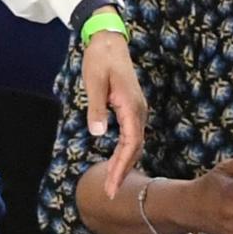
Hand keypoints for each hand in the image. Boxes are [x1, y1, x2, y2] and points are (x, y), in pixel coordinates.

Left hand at [81, 23, 146, 198]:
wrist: (109, 41)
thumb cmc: (100, 59)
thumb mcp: (94, 82)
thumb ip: (96, 108)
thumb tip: (98, 133)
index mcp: (131, 105)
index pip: (132, 142)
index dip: (123, 165)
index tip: (113, 184)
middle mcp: (138, 109)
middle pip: (135, 146)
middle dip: (123, 170)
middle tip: (110, 192)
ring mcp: (136, 109)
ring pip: (134, 142)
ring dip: (124, 163)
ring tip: (112, 183)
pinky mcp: (131, 107)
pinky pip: (131, 135)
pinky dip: (124, 151)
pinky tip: (116, 162)